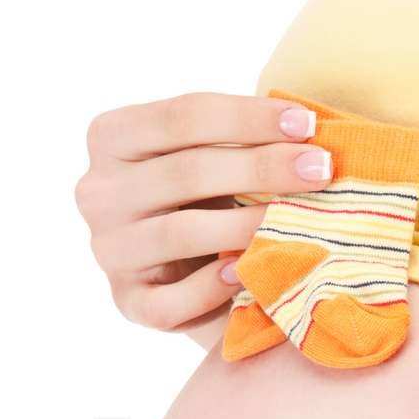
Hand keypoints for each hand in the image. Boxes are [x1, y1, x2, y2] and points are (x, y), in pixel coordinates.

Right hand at [74, 92, 333, 330]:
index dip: (248, 117)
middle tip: (320, 170)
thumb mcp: (212, 154)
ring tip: (299, 222)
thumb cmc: (208, 195)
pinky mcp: (128, 302)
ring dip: (246, 226)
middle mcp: (97, 192)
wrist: (189, 268)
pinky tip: (248, 274)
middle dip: (262, 167)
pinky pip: (170, 299)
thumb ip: (239, 137)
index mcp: (112, 137)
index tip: (306, 123)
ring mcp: (109, 250)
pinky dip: (212, 288)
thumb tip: (306, 130)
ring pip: (180, 232)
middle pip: (186, 172)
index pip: (182, 116)